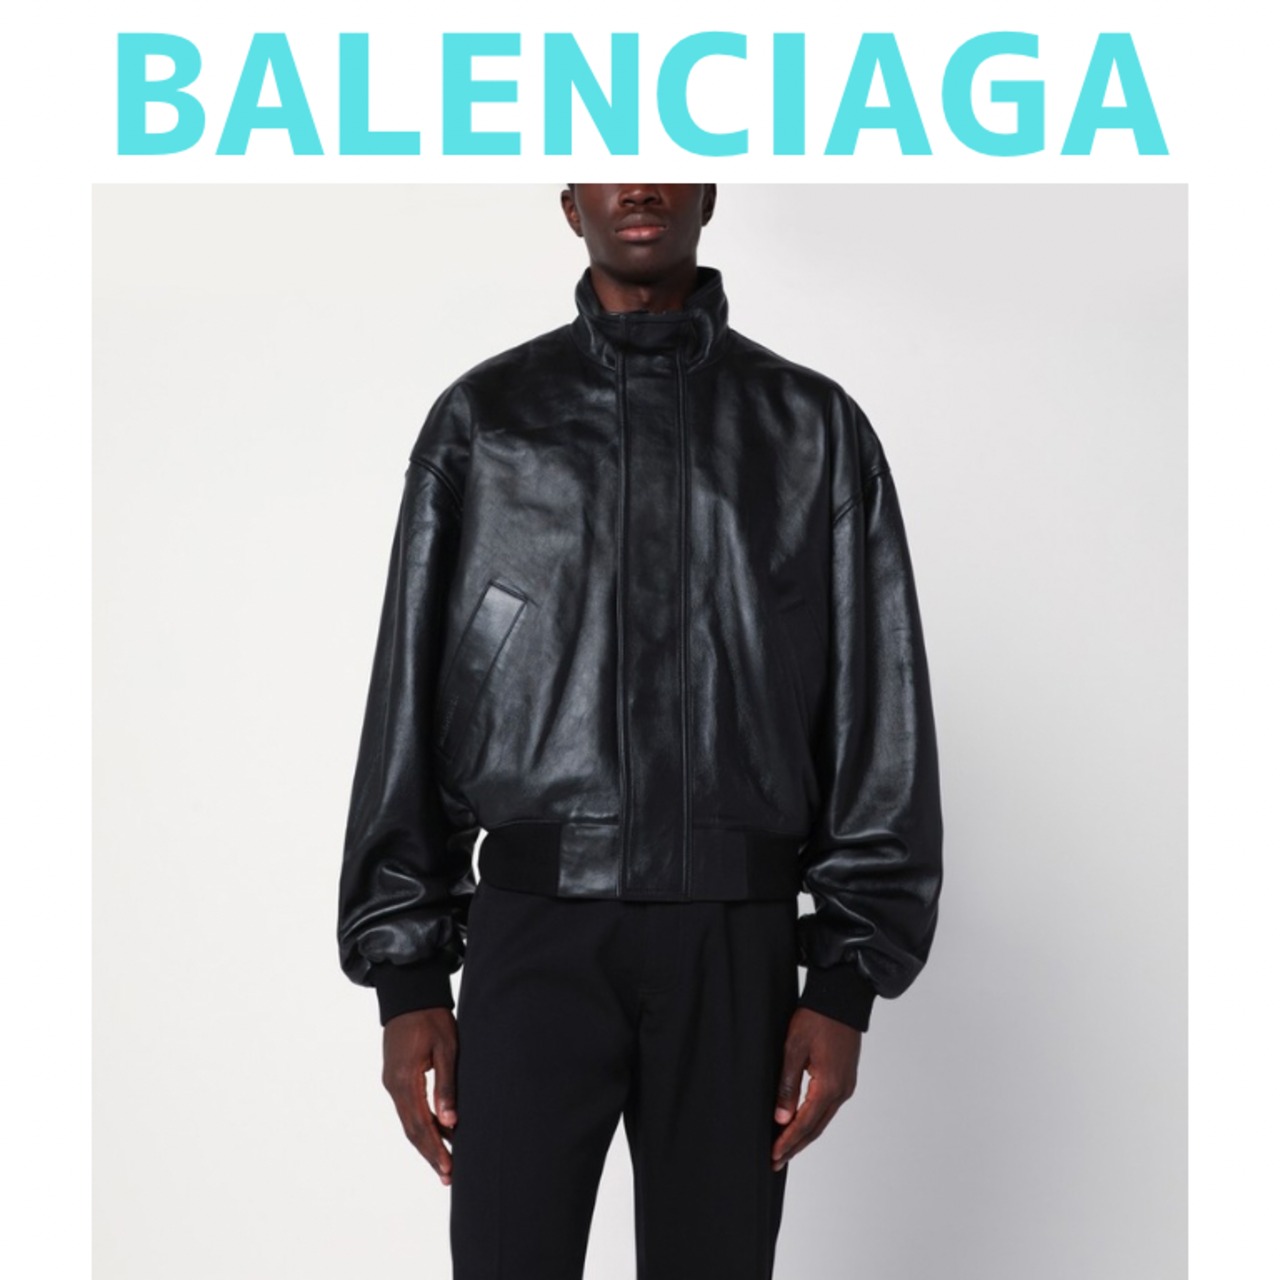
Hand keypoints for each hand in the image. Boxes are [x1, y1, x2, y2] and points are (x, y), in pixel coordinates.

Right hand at [382, 1007, 458, 1185]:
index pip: (420, 1125)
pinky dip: (422, 1124)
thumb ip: (446, 1085)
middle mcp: (393, 1086)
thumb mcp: (446, 1048)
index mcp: (405, 1081)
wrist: (409, 994)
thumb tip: (450, 1121)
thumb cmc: (431, 1017)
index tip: (448, 1168)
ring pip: (409, 1121)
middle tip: (448, 1175)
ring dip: (426, 1142)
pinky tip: (437, 1132)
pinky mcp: (395, 1077)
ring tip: (444, 1162)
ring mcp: (392, 1082)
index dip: (435, 1149)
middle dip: (430, 1153)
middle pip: (412, 1129)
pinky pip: (408, 1108)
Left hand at [771, 1007, 861, 1170]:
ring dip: (805, 1135)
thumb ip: (787, 1085)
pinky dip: (814, 1120)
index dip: (787, 1142)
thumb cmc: (816, 1019)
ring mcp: (846, 1086)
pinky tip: (803, 1123)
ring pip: (823, 1120)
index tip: (773, 1156)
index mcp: (828, 1087)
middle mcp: (841, 1091)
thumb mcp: (794, 1049)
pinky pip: (828, 1108)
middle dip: (795, 1146)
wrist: (842, 999)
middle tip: (776, 1161)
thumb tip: (781, 1118)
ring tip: (786, 1148)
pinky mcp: (846, 1079)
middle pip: (816, 1128)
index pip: (804, 1124)